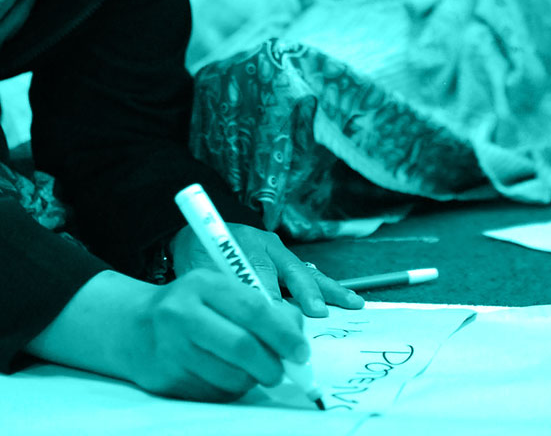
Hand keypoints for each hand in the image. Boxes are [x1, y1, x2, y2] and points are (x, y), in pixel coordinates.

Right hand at [23, 268, 310, 402]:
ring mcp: (171, 349)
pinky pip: (214, 394)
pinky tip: (224, 376)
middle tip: (281, 371)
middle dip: (271, 364)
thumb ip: (259, 307)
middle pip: (242, 347)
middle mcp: (182, 314)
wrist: (133, 327)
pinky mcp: (167, 380)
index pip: (254, 309)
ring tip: (250, 371)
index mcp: (202, 284)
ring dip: (251, 380)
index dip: (284, 333)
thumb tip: (296, 335)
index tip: (302, 351)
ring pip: (230, 376)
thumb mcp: (220, 291)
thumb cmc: (191, 306)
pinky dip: (230, 390)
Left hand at [171, 222, 364, 316]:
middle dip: (305, 292)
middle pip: (291, 269)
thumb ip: (218, 285)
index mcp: (244, 243)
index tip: (274, 314)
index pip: (260, 270)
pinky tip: (349, 301)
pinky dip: (329, 290)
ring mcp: (281, 253)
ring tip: (352, 303)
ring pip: (307, 272)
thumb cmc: (198, 255)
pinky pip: (311, 276)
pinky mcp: (288, 262)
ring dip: (329, 290)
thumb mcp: (198, 268)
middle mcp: (268, 245)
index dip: (268, 294)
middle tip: (316, 312)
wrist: (201, 234)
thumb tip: (237, 308)